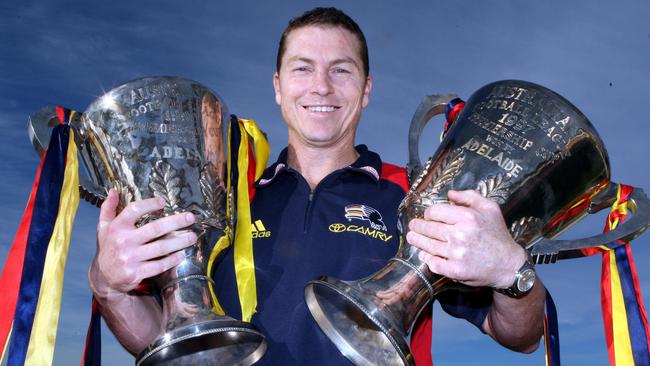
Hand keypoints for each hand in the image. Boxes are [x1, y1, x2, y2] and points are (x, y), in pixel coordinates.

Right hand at [89, 189, 197, 297]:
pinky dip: (172, 260)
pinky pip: (159, 265)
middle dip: (176, 222)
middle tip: (191, 218)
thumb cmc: (108, 248)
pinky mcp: (136, 273)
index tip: (163, 202)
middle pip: (155, 228)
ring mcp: (130, 258)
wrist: (103, 277)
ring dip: (179, 241)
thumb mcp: (103, 227)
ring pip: (161, 247)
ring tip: (192, 237)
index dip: (150, 204)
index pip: (134, 210)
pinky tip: (181, 254)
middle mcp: (123, 241)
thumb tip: (113, 190)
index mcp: (116, 227)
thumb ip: (108, 208)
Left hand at [406, 189, 526, 288]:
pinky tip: (424, 254)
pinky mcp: (455, 271)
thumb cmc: (498, 234)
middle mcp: (460, 234)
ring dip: (416, 241)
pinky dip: (427, 258)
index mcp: (467, 217)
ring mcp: (456, 254)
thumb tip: (449, 193)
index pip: (435, 211)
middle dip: (417, 226)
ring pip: (427, 245)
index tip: (428, 216)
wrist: (509, 265)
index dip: (428, 213)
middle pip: (428, 228)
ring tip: (412, 238)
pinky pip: (433, 263)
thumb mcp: (490, 209)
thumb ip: (469, 197)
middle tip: (413, 226)